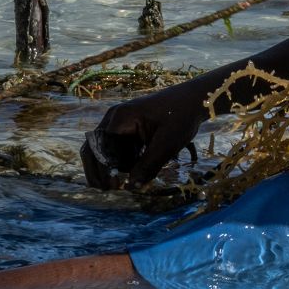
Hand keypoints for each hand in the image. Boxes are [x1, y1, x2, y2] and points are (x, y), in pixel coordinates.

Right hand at [81, 91, 202, 189]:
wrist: (194, 99)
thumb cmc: (181, 117)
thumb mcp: (166, 144)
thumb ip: (148, 166)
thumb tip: (131, 186)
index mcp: (120, 118)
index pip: (99, 148)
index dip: (103, 170)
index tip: (116, 186)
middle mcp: (114, 119)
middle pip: (94, 148)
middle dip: (99, 171)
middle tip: (112, 189)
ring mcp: (119, 123)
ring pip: (104, 150)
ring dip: (110, 167)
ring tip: (122, 184)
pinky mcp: (127, 128)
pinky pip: (116, 148)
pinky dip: (121, 161)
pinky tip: (134, 171)